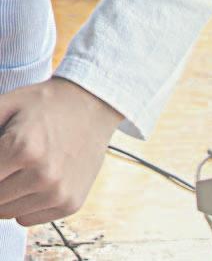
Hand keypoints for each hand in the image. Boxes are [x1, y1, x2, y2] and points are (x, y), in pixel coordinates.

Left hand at [0, 77, 122, 225]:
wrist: (92, 103)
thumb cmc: (45, 103)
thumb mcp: (6, 105)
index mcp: (22, 147)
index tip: (0, 156)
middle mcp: (42, 174)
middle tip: (8, 158)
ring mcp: (57, 192)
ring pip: (7, 213)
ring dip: (8, 193)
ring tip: (22, 164)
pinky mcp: (69, 204)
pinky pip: (28, 218)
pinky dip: (25, 202)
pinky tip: (38, 176)